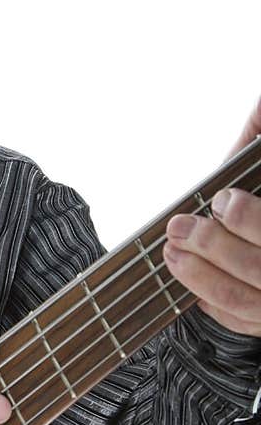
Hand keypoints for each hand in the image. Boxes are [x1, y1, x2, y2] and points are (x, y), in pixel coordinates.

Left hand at [163, 96, 260, 336]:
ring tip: (172, 251)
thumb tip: (257, 105)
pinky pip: (239, 320)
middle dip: (214, 246)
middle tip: (180, 227)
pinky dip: (210, 301)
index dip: (250, 219)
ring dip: (200, 276)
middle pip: (260, 268)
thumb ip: (257, 143)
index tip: (222, 200)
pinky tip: (189, 279)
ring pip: (244, 300)